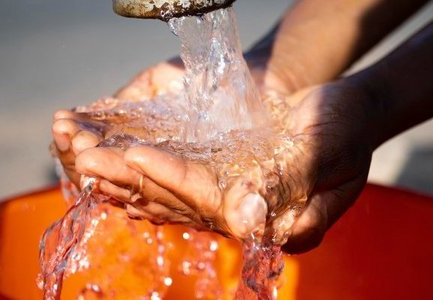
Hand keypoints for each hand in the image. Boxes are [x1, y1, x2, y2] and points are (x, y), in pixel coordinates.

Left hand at [54, 79, 374, 252]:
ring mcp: (234, 204)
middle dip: (133, 181)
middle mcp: (250, 222)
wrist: (348, 112)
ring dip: (127, 179)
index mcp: (280, 223)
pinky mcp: (223, 185)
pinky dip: (144, 175)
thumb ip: (291, 183)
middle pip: (182, 205)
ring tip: (84, 162)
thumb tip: (247, 214)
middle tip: (87, 160)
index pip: (216, 204)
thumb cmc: (347, 127)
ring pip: (171, 196)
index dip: (174, 180)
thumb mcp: (329, 150)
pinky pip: (177, 184)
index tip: (136, 156)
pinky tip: (112, 169)